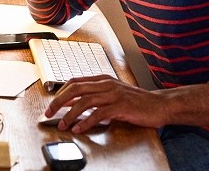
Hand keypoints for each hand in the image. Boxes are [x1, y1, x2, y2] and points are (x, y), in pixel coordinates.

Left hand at [44, 75, 168, 132]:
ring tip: (62, 125)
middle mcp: (106, 84)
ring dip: (70, 114)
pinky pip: (99, 113)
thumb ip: (95, 97)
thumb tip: (73, 105)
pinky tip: (79, 128)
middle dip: (58, 102)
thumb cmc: (136, 102)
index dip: (60, 92)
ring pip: (84, 101)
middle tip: (49, 113)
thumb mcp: (112, 95)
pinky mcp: (121, 106)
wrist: (159, 105)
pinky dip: (86, 121)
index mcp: (102, 79)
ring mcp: (113, 94)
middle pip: (75, 89)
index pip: (74, 82)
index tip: (51, 104)